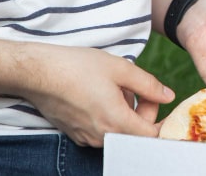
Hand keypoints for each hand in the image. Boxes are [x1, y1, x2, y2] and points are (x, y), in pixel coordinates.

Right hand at [19, 43, 173, 146]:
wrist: (37, 73)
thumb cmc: (78, 68)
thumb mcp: (121, 69)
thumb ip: (148, 85)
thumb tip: (168, 96)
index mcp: (115, 122)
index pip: (151, 134)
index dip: (163, 120)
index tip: (164, 104)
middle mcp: (101, 137)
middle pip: (136, 132)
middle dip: (144, 110)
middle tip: (139, 87)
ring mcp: (86, 137)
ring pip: (119, 129)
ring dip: (126, 110)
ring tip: (117, 86)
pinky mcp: (75, 133)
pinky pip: (102, 128)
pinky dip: (110, 114)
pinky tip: (101, 93)